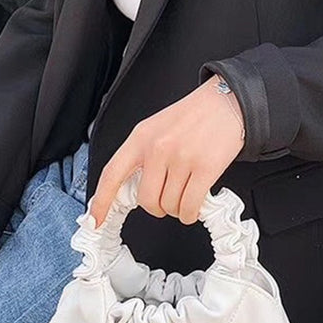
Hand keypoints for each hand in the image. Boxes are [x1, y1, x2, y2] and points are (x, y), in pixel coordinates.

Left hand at [90, 74, 244, 225]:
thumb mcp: (156, 128)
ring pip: (170, 206)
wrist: (227, 102)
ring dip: (178, 210)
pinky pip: (190, 206)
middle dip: (157, 208)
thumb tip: (129, 190)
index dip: (102, 201)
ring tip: (186, 195)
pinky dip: (191, 214)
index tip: (95, 220)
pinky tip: (195, 207)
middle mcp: (158, 148)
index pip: (112, 174)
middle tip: (167, 200)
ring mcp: (181, 159)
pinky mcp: (205, 168)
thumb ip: (141, 156)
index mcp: (141, 137)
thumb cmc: (192, 117)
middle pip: (146, 200)